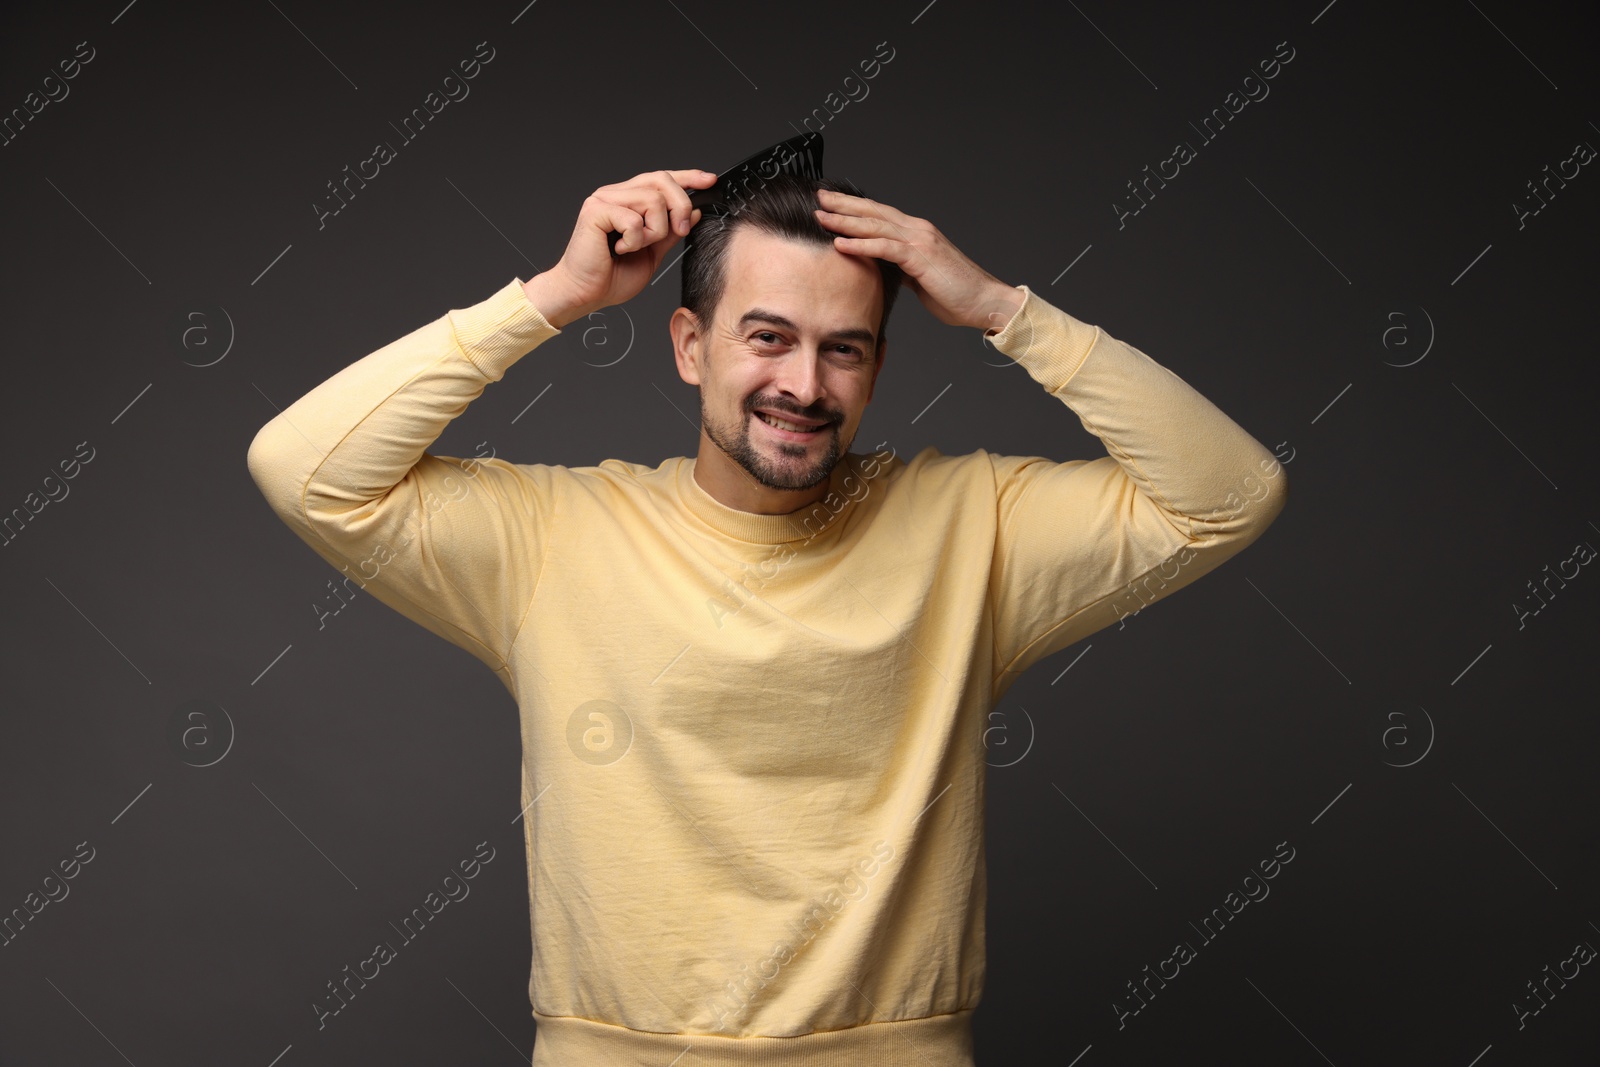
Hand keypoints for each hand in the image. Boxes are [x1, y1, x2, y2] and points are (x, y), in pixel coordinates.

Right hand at [523, 168, 716, 327]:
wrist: (585, 293)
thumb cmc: (611, 277)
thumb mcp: (653, 253)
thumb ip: (670, 231)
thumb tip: (693, 212)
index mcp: (629, 201)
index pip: (661, 179)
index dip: (687, 177)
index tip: (709, 181)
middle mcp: (616, 194)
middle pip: (661, 181)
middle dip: (680, 207)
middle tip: (680, 231)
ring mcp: (604, 199)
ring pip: (652, 200)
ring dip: (654, 231)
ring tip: (635, 247)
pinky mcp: (595, 210)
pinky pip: (634, 219)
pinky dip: (635, 240)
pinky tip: (620, 249)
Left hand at [813, 189, 1022, 332]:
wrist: (984, 302)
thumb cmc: (955, 294)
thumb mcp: (921, 279)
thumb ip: (903, 269)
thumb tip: (885, 270)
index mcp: (917, 233)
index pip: (880, 214)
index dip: (854, 207)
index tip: (831, 203)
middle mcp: (917, 230)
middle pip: (874, 211)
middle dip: (844, 204)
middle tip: (819, 196)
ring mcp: (920, 241)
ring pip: (875, 225)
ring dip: (845, 220)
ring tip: (821, 216)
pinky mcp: (920, 258)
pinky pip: (885, 248)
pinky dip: (860, 244)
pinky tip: (840, 243)